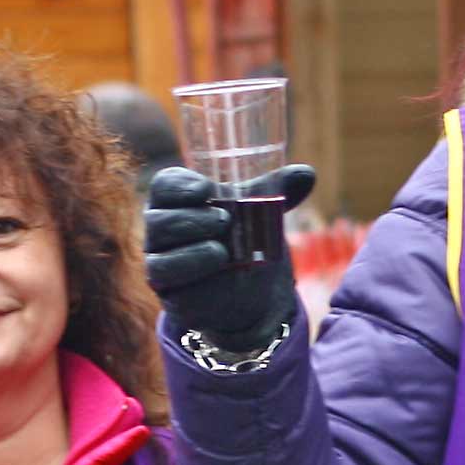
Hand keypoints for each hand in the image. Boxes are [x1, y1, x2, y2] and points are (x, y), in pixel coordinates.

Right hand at [142, 162, 313, 355]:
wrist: (246, 288)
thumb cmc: (244, 237)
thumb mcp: (260, 212)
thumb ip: (278, 191)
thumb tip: (307, 173)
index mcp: (176, 201)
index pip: (165, 185)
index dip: (180, 185)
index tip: (207, 189)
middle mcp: (161, 230)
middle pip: (158, 218)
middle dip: (190, 218)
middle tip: (224, 220)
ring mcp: (160, 262)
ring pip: (159, 254)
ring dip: (191, 249)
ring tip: (223, 250)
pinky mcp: (168, 291)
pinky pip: (167, 281)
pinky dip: (191, 272)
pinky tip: (217, 266)